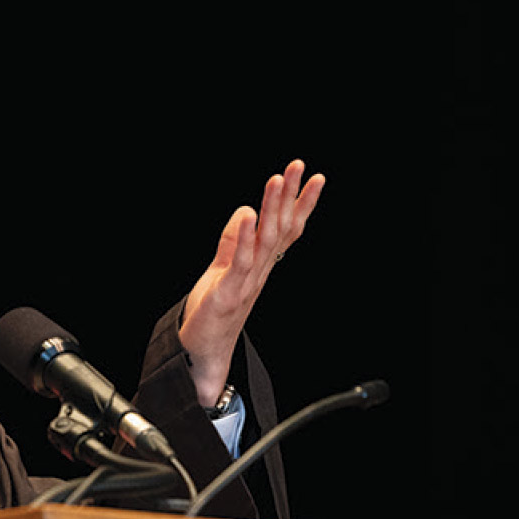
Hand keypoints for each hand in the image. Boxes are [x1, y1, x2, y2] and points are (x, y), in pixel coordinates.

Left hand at [178, 159, 325, 405]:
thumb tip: (245, 210)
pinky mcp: (229, 292)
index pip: (286, 229)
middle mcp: (260, 271)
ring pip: (265, 240)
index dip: (301, 204)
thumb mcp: (222, 268)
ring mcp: (247, 281)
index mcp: (261, 264)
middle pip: (280, 228)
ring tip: (277, 180)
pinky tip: (249, 213)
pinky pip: (240, 261)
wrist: (203, 353)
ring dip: (272, 209)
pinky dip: (245, 237)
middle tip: (299, 166)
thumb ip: (234, 241)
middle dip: (290, 196)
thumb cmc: (212, 312)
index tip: (315, 177)